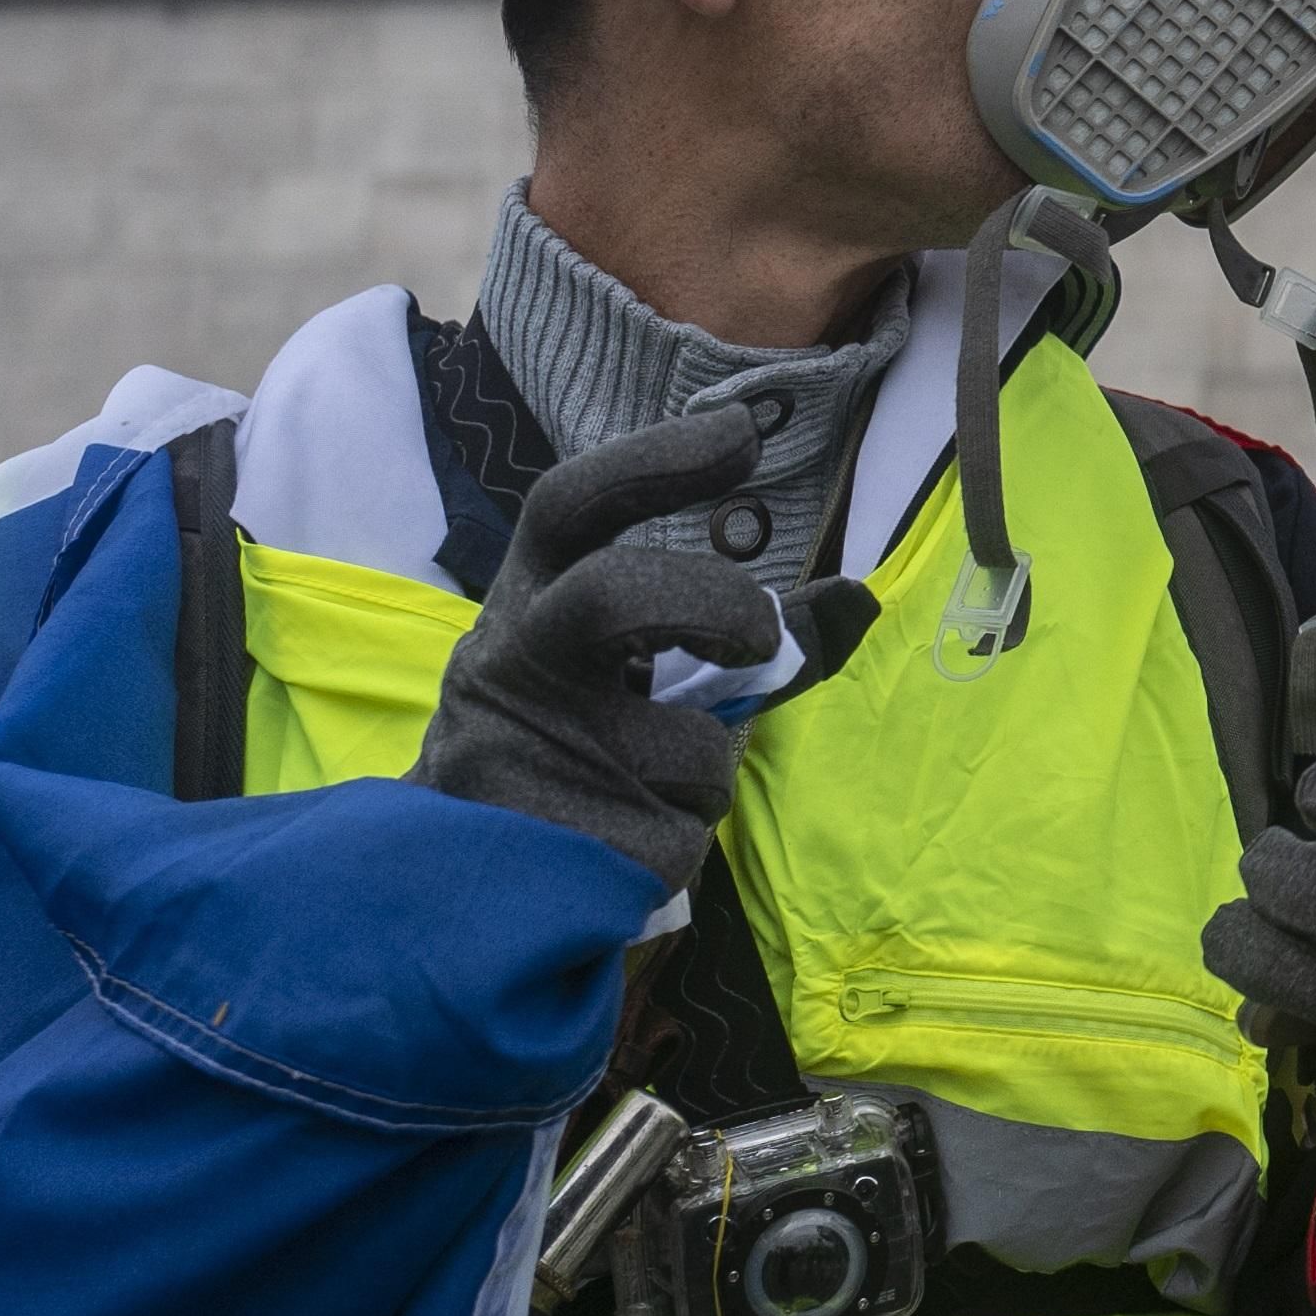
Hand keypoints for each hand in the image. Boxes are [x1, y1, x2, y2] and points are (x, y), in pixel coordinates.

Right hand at [412, 407, 780, 893]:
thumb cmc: (564, 745)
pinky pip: (676, 838)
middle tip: (757, 641)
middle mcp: (510, 661)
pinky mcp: (541, 845)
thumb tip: (860, 598)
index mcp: (528, 602)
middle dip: (713, 604)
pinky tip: (621, 845)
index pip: (569, 505)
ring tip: (649, 789)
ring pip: (686, 747)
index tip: (742, 432)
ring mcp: (516, 753)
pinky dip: (677, 843)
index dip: (653, 461)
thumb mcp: (624, 672)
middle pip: (611, 594)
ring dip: (703, 775)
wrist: (455, 883)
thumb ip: (738, 634)